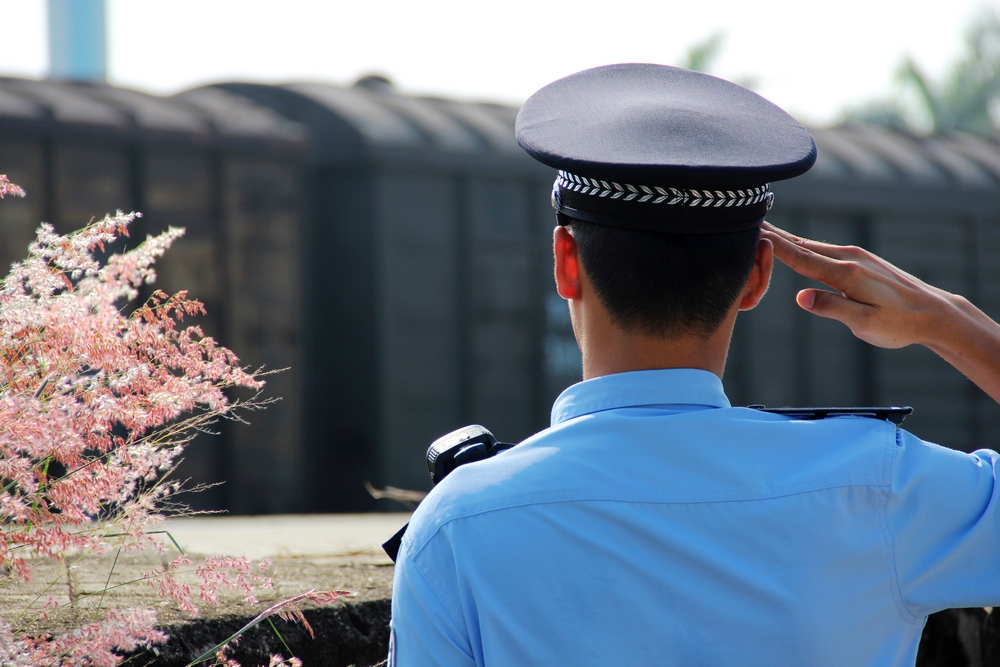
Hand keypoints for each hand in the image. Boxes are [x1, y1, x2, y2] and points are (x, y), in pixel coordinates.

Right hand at [760, 222, 955, 348]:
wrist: (932, 313)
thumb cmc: (898, 325)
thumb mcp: (865, 324)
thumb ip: (833, 309)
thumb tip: (801, 298)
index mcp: (846, 274)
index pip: (800, 257)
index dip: (773, 245)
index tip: (750, 232)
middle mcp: (849, 258)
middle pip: (801, 244)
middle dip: (772, 235)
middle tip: (744, 221)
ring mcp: (855, 256)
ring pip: (811, 245)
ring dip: (785, 238)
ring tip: (761, 230)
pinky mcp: (860, 259)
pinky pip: (822, 250)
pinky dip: (801, 245)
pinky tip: (792, 244)